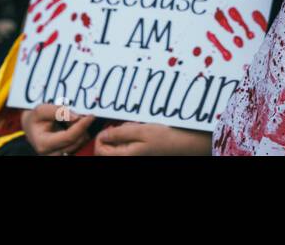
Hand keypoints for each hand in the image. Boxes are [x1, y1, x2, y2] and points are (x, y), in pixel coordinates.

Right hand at [20, 103, 95, 155]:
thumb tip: (77, 117)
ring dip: (80, 129)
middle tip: (80, 112)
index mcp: (44, 144)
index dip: (81, 126)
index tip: (91, 116)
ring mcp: (59, 155)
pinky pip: (80, 143)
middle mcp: (52, 154)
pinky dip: (80, 132)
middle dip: (81, 126)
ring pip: (80, 142)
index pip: (68, 137)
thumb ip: (58, 111)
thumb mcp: (41, 110)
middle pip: (77, 141)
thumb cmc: (35, 118)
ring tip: (70, 119)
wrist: (31, 127)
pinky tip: (72, 125)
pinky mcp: (66, 153)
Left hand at [94, 121, 210, 155]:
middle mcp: (128, 159)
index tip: (109, 126)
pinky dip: (131, 137)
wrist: (184, 143)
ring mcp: (135, 156)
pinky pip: (129, 146)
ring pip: (119, 146)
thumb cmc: (164, 137)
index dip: (100, 137)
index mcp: (125, 156)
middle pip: (108, 150)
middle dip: (113, 135)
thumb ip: (119, 133)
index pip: (100, 151)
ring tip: (135, 126)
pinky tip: (140, 130)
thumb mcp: (140, 131)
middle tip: (124, 125)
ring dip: (123, 135)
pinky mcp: (141, 154)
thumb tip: (103, 135)